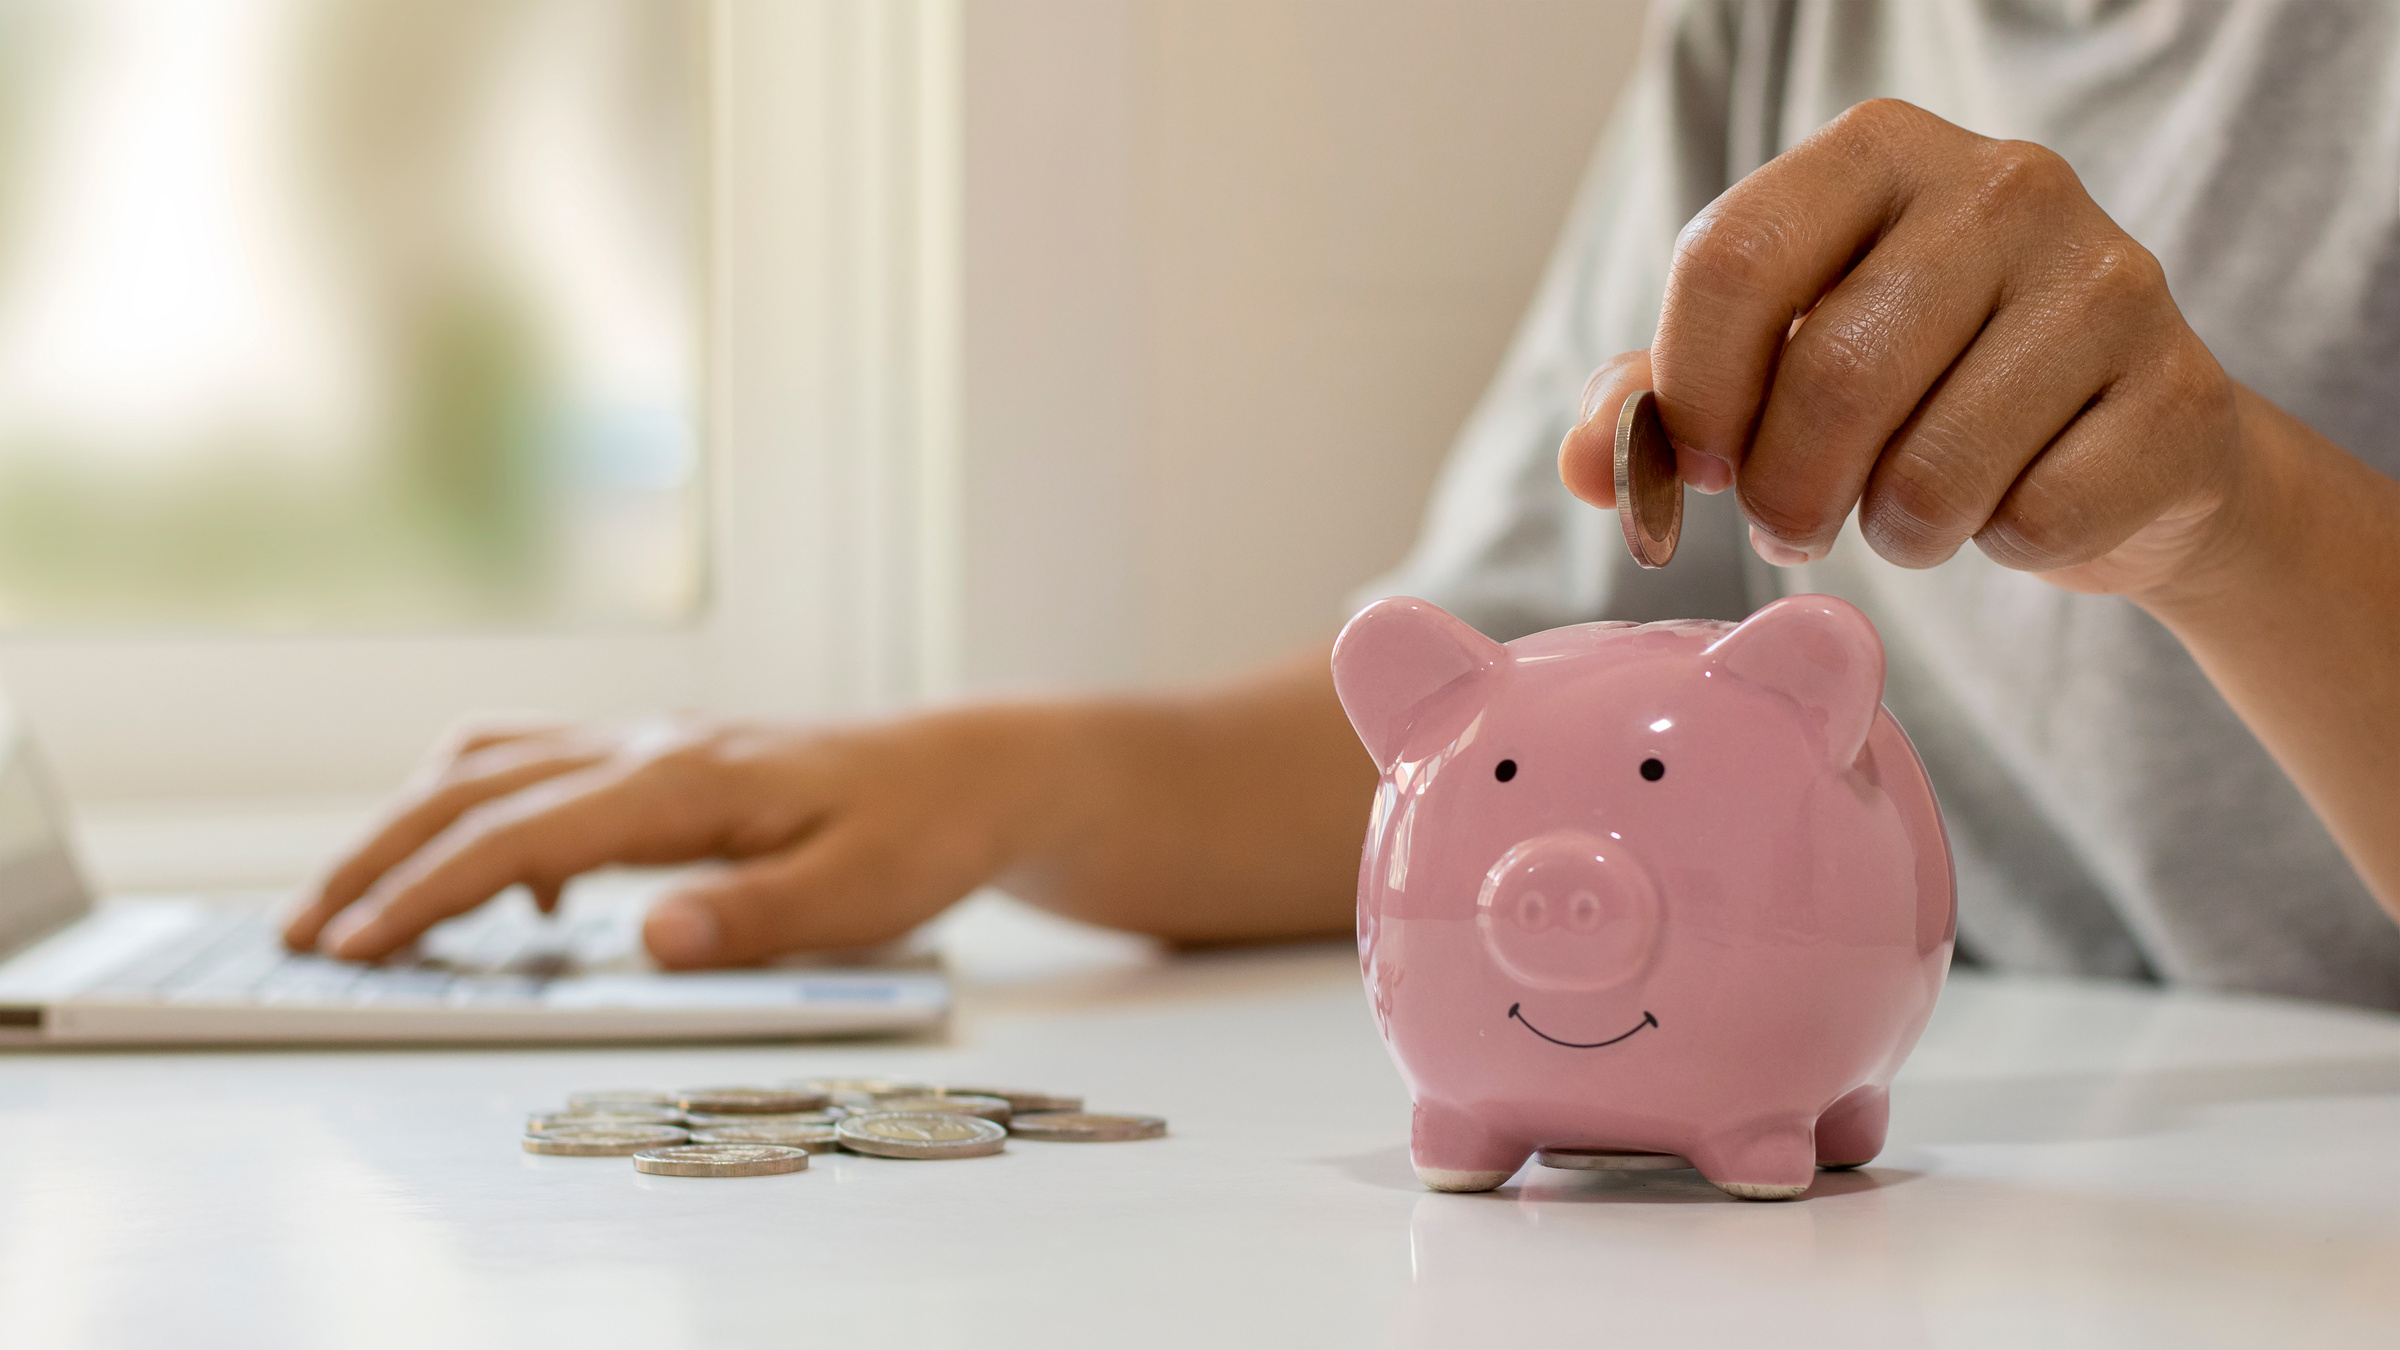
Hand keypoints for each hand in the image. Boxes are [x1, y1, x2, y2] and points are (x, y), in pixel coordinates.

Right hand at [280, 708, 1068, 967]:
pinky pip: (544, 768)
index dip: (429, 893)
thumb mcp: (860, 892)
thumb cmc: (923, 830)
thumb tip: (646, 939)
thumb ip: (752, 918)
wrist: (976, 769)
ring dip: (416, 824)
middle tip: (305, 930)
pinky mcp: (667, 760)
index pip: (522, 836)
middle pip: (476, 787)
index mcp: (685, 780)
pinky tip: (516, 893)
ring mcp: (654, 744)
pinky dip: (490, 816)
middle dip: (380, 857)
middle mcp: (652, 747)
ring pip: (496, 765)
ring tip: (360, 901)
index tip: (355, 945)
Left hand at [1558, 98, 2245, 598]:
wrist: (2125, 444)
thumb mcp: (1781, 366)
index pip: (1732, 258)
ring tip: (1906, 512)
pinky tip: (2014, 502)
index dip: (1694, 391)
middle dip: (1785, 490)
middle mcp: (2003, 187)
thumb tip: (1590, 464)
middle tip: (1792, 521)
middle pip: (1831, 376)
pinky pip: (2034, 518)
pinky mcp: (2179, 394)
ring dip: (1893, 531)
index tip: (1702, 463)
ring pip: (1933, 469)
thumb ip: (1668, 401)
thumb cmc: (1923, 389)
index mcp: (1878, 154)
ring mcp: (2109, 281)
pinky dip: (1998, 545)